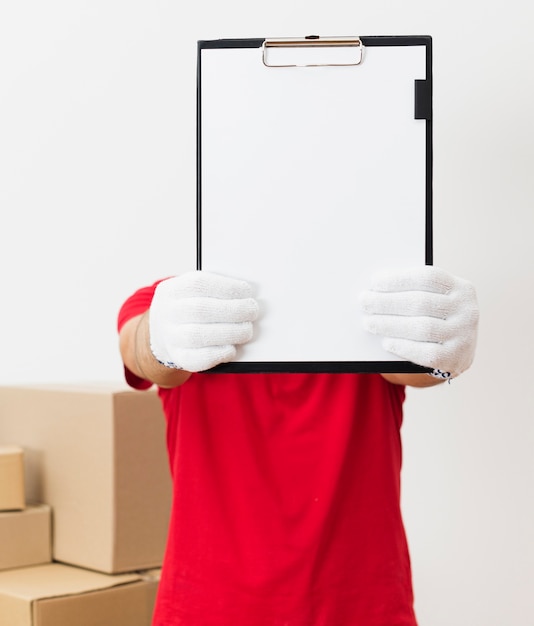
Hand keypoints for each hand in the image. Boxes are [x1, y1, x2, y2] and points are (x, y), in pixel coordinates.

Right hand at [149, 271, 258, 371]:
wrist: (163, 335)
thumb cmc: (189, 308)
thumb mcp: (192, 292)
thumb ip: (214, 290)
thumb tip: (246, 294)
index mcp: (172, 290)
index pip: (198, 284)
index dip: (226, 287)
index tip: (246, 291)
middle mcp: (167, 313)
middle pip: (200, 309)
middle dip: (232, 310)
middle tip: (252, 310)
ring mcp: (170, 337)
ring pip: (198, 335)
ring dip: (230, 332)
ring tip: (247, 330)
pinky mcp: (179, 357)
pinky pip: (198, 359)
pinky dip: (219, 354)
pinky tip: (232, 348)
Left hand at [360, 266, 478, 378]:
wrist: (453, 354)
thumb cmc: (433, 319)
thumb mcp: (432, 301)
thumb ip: (412, 292)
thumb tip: (375, 289)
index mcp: (462, 288)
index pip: (428, 278)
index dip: (399, 279)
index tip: (374, 281)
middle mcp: (468, 311)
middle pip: (421, 302)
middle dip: (388, 302)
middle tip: (364, 302)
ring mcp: (464, 336)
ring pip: (422, 328)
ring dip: (390, 324)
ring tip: (369, 322)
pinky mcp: (456, 359)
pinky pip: (426, 353)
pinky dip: (404, 347)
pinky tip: (386, 343)